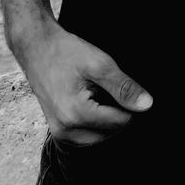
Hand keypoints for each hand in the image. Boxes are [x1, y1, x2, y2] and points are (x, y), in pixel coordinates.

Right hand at [13, 17, 152, 145]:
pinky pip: (87, 134)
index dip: (130, 103)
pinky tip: (90, 98)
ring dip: (107, 118)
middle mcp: (66, 131)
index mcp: (76, 115)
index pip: (122, 122)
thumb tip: (147, 106)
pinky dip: (95, 120)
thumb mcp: (100, 65)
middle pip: (112, 132)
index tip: (122, 84)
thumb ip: (124, 88)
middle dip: (117, 111)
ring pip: (101, 136)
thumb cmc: (68, 52)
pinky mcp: (58, 131)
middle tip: (106, 86)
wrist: (37, 48)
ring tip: (97, 91)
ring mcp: (60, 133)